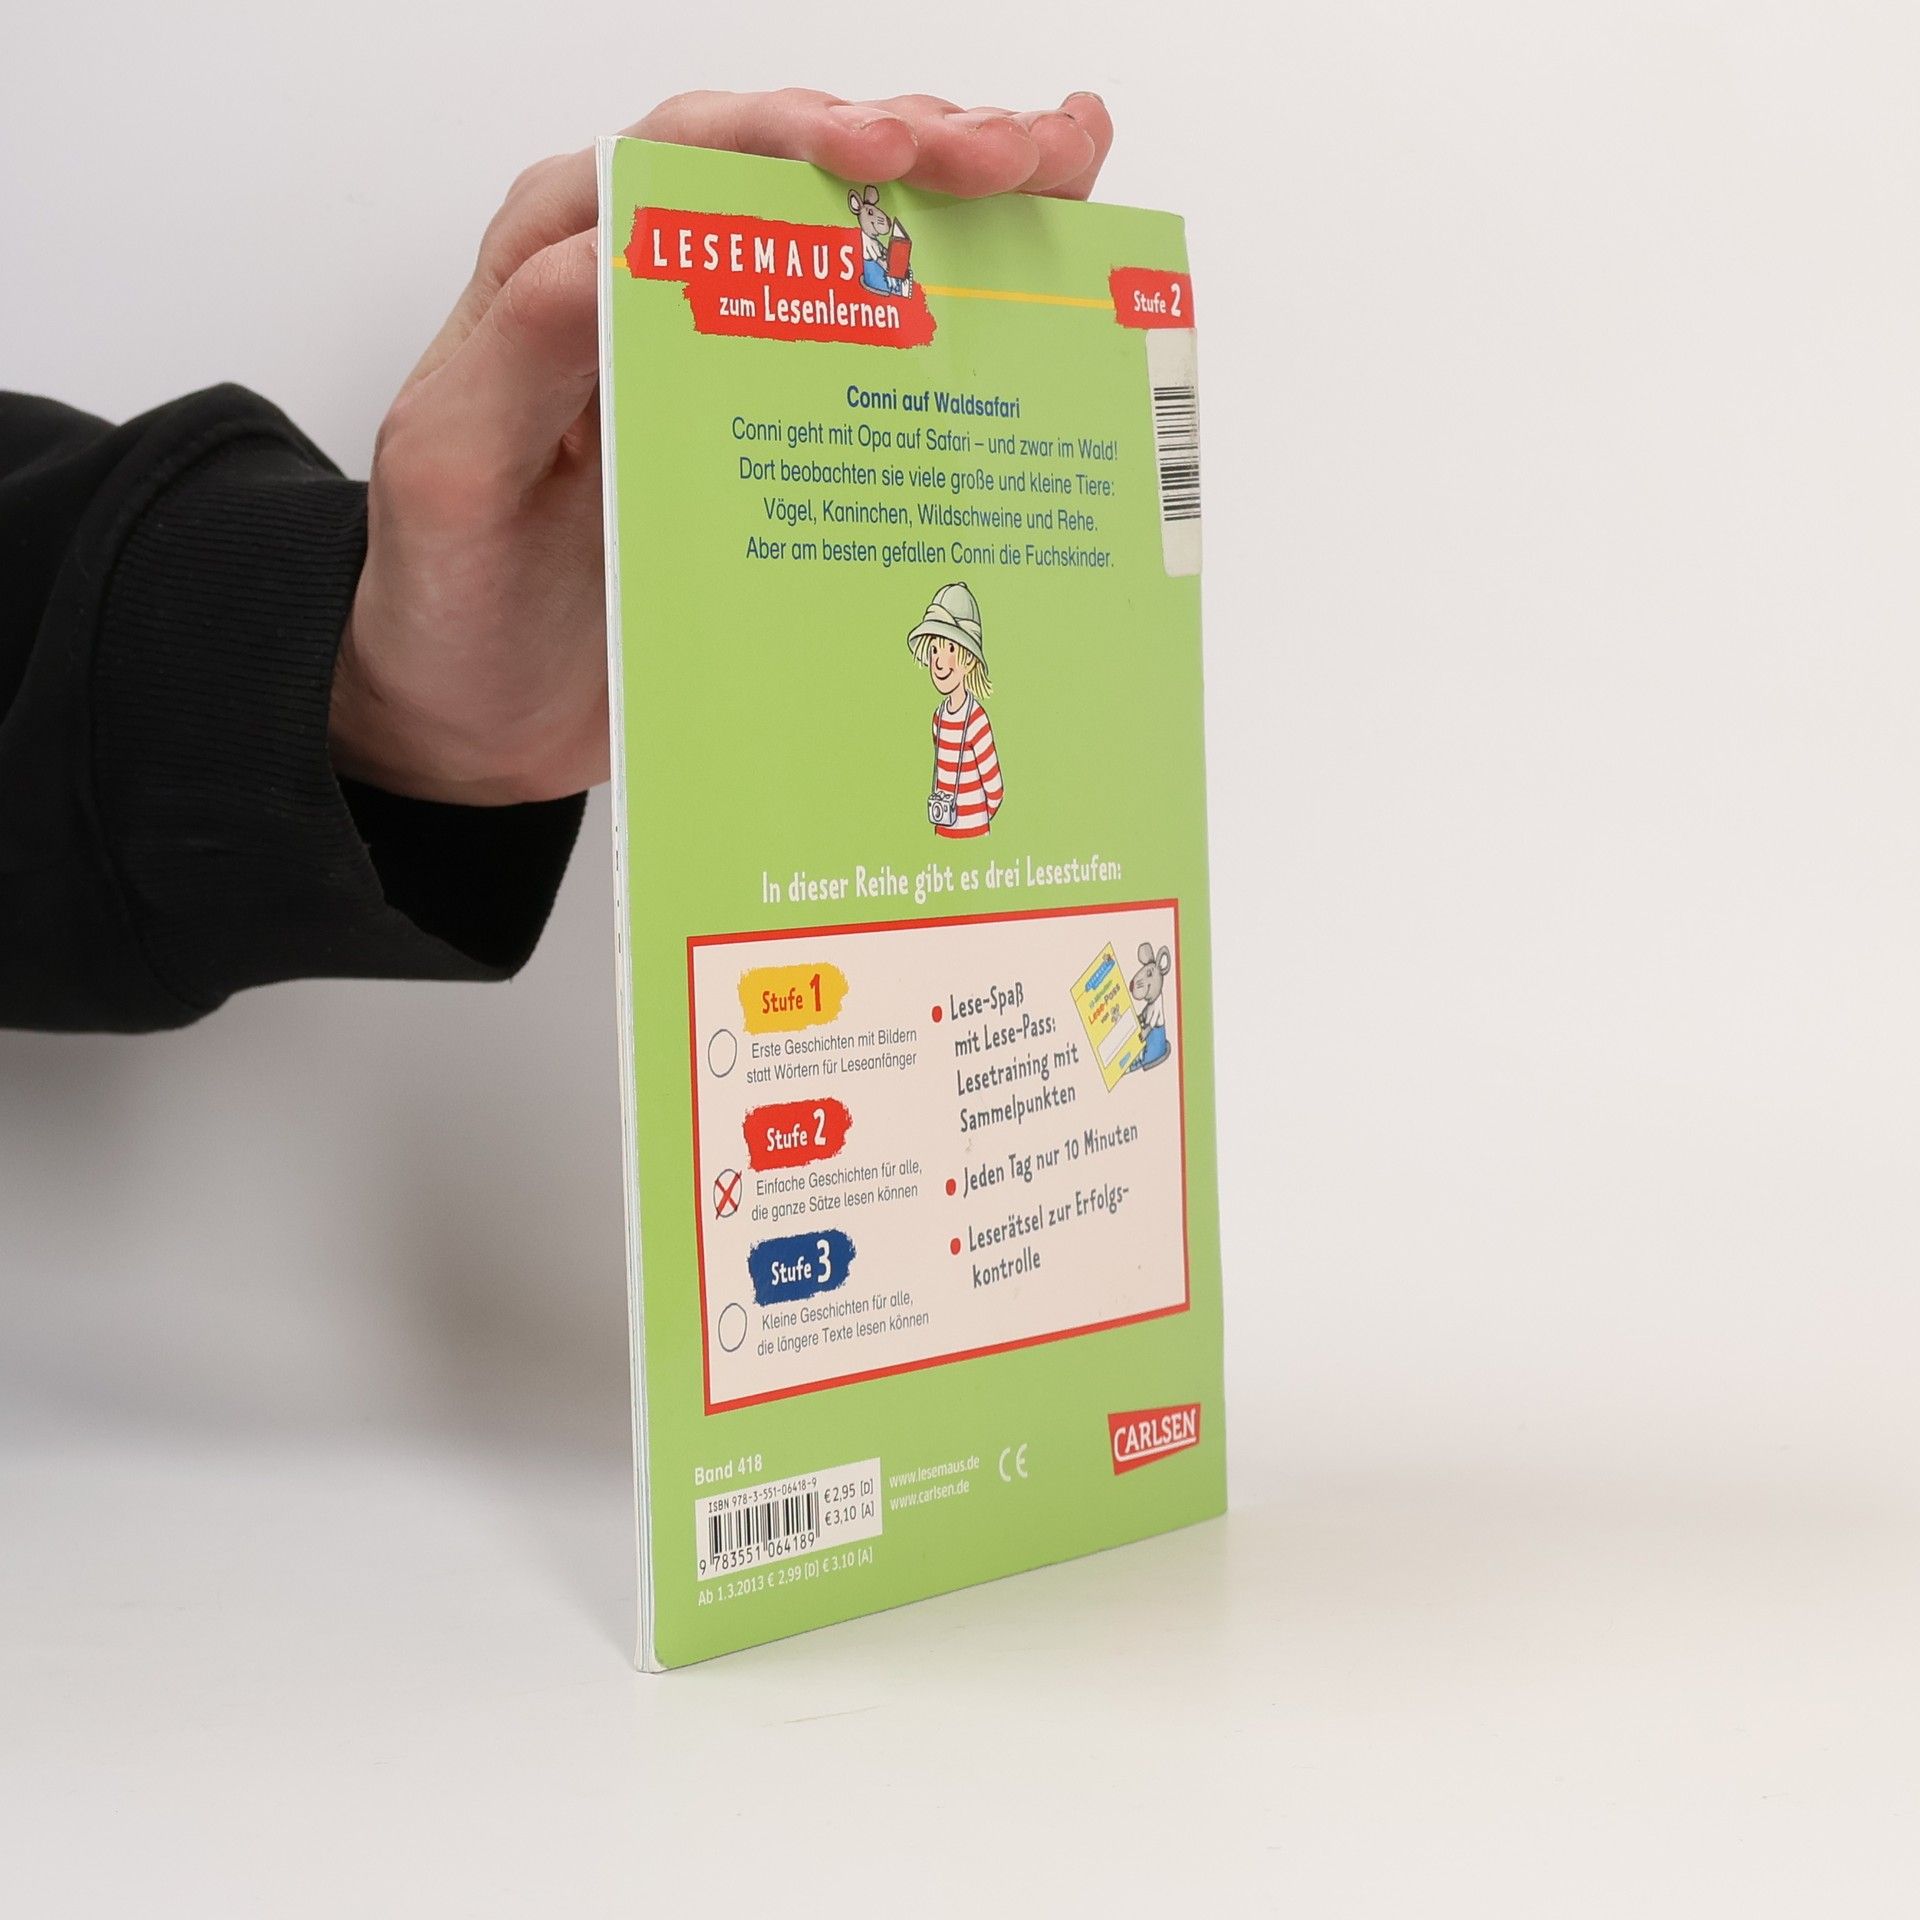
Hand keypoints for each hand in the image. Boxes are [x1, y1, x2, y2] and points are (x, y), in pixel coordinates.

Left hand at [329, 89, 1116, 804]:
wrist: (476, 716)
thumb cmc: (452, 601)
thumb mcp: (454, 479)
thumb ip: (518, 355)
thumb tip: (617, 254)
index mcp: (565, 268)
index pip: (691, 158)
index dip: (798, 141)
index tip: (891, 161)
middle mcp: (654, 285)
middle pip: (792, 169)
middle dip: (913, 144)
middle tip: (1012, 160)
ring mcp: (726, 351)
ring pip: (852, 227)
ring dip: (963, 185)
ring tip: (1063, 166)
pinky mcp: (778, 421)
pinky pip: (877, 332)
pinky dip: (963, 279)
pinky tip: (1043, 243)